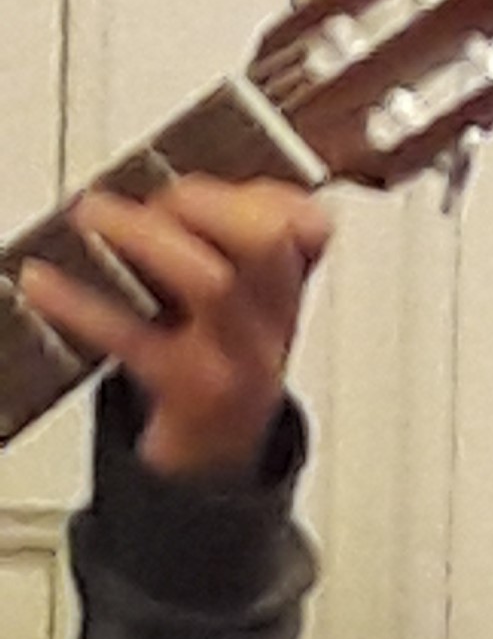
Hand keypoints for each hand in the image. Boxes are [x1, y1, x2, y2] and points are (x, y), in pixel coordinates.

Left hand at [17, 175, 329, 476]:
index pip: (306, 226)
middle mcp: (270, 321)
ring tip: (93, 214)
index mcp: (285, 290)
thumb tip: (172, 186)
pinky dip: (79, 304)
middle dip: (205, 203)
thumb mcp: (245, 303)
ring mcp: (233, 358)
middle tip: (154, 197)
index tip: (197, 181)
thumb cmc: (221, 366)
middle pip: (265, 243)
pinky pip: (132, 338)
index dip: (259, 194)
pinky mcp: (186, 388)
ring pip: (209, 282)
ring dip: (145, 237)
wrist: (218, 457)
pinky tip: (41, 282)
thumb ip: (230, 240)